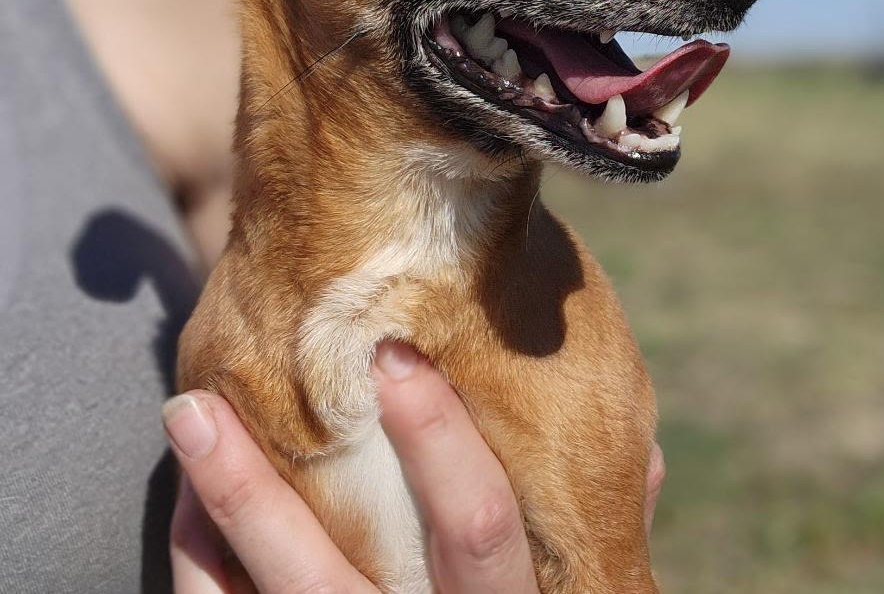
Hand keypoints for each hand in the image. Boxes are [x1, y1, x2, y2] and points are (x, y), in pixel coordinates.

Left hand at [163, 342, 664, 592]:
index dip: (440, 441)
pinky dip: (202, 570)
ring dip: (226, 505)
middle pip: (334, 579)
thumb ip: (601, 525)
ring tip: (188, 413)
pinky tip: (188, 506)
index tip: (397, 356)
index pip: (479, 529)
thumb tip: (651, 462)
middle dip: (281, 484)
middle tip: (225, 387)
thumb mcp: (560, 582)